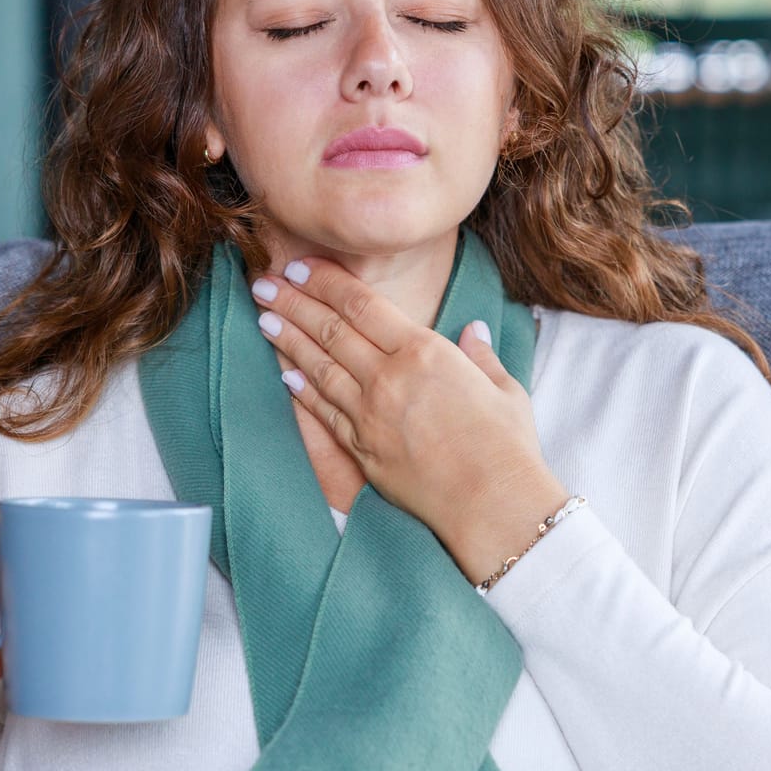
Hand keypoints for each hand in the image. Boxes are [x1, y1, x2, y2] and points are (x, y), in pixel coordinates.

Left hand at [249, 256, 568, 579]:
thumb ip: (480, 355)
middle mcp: (389, 378)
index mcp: (425, 352)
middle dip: (293, 303)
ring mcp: (369, 415)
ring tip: (264, 319)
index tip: (301, 266)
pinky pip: (323, 412)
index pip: (361, 304)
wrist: (492, 505)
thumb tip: (473, 332)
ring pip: (318, 368)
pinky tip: (285, 373)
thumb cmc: (506, 446)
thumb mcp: (503, 389)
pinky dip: (302, 390)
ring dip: (287, 340)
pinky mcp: (362, 449)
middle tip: (264, 284)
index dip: (326, 282)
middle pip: (330, 330)